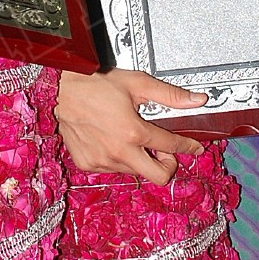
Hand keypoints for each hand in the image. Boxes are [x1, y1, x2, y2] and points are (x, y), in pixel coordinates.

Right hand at [55, 67, 207, 183]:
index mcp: (134, 132)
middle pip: (159, 176)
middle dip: (168, 164)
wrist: (61, 90)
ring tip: (131, 138)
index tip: (194, 147)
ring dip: (140, 159)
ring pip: (135, 171)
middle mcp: (119, 151)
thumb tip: (197, 100)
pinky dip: (118, 159)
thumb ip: (170, 95)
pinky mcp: (88, 163)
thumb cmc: (97, 84)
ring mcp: (102, 161)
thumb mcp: (137, 83)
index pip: (172, 146)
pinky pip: (112, 169)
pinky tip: (112, 140)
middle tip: (163, 150)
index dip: (189, 146)